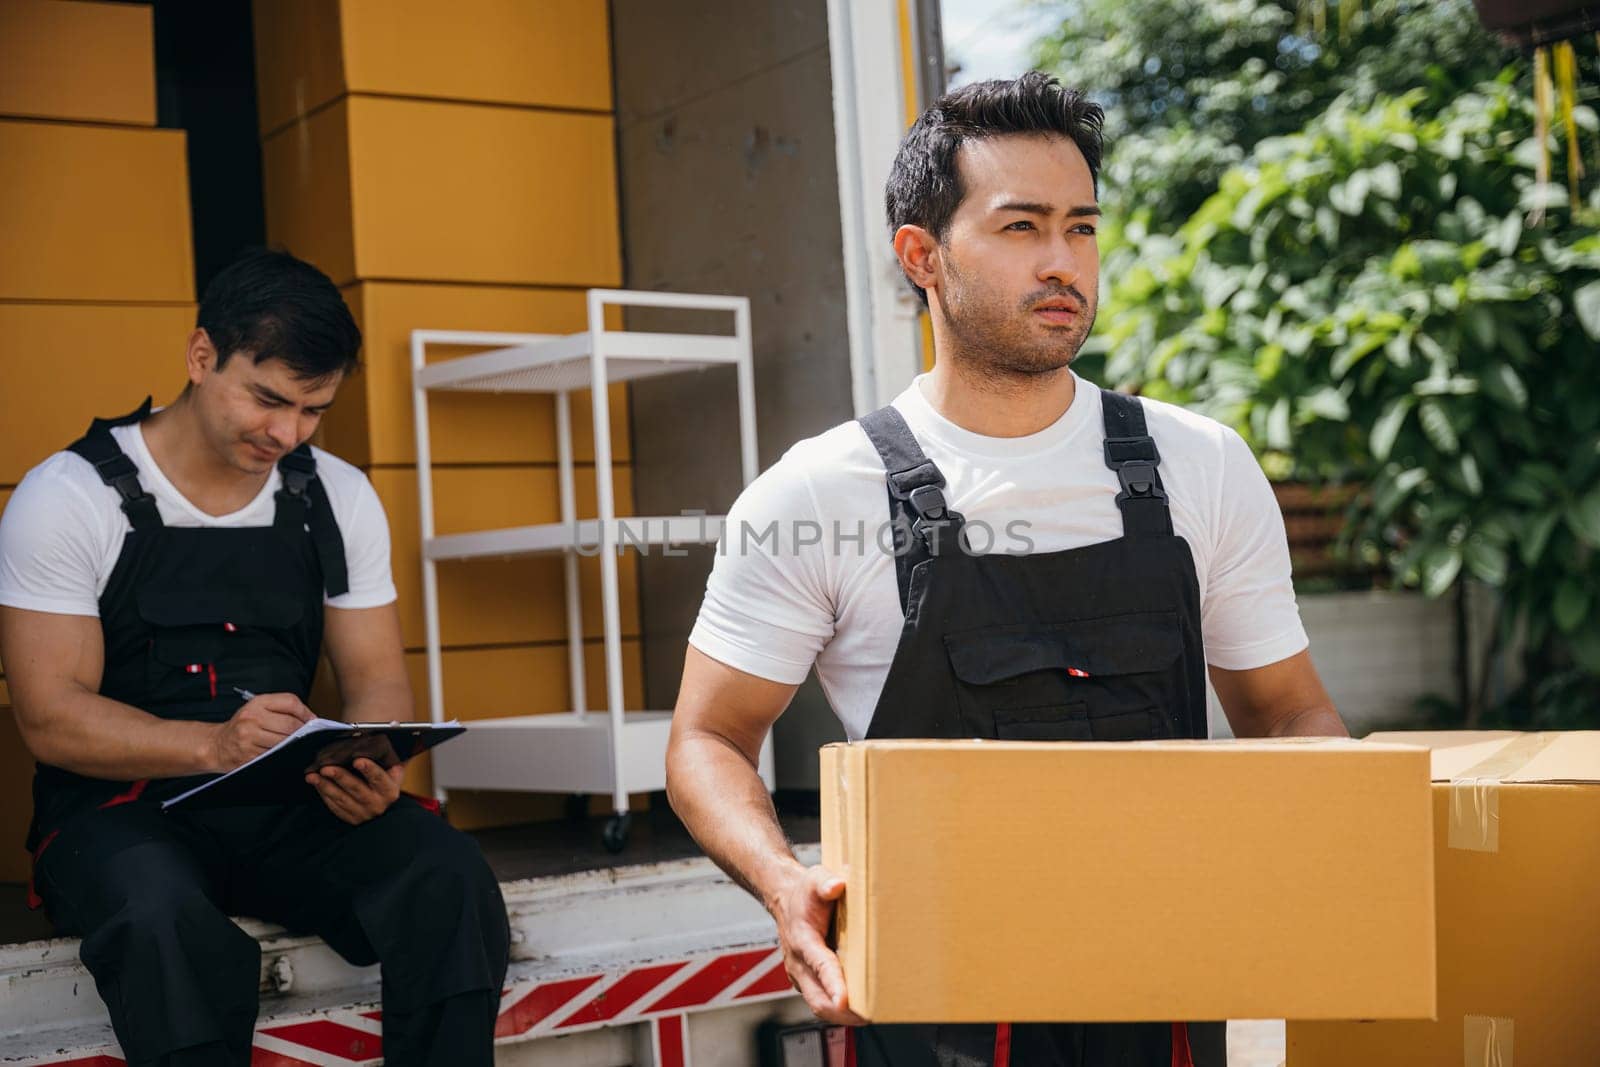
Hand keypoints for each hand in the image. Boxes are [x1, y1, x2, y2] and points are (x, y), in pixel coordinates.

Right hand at [206, 692, 313, 770]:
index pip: (290, 702)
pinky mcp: (249, 756)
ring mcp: (249, 739)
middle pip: (291, 724)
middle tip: (307, 736)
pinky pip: (275, 756)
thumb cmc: (242, 726)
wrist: (217, 745)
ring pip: (285, 742)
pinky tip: (282, 753)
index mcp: (256, 703)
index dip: (306, 712)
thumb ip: (282, 709)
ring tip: (294, 744)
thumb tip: (311, 718)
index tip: (312, 720)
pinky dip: (283, 755)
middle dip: (303, 732)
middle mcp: (251, 719)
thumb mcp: (258, 708)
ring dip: (294, 745)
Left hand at [305, 757, 404, 824]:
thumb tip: (390, 728)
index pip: (379, 778)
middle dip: (340, 777)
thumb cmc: (384, 776)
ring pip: (342, 799)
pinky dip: (324, 793)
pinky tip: (316, 783)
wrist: (382, 800)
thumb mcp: (391, 767)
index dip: (369, 769)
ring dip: (326, 786)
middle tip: (326, 767)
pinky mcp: (350, 818)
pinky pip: (334, 806)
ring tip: (313, 775)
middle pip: (357, 789)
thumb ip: (386, 754)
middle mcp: (378, 804)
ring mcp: (363, 813)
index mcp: (390, 790)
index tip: (358, 760)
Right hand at [767, 864, 864, 1025]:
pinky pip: (820, 999)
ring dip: (842, 1015)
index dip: (833, 984)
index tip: (845, 1000)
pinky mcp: (806, 979)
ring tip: (869, 1017)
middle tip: (869, 1017)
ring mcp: (801, 974)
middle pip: (818, 998)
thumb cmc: (803, 893)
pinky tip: (858, 1008)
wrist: (785, 899)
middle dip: (842, 1013)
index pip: (820, 965)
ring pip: (819, 1003)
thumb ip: (825, 882)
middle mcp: (799, 962)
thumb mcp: (814, 879)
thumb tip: (838, 884)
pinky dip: (838, 1009)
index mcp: (802, 940)